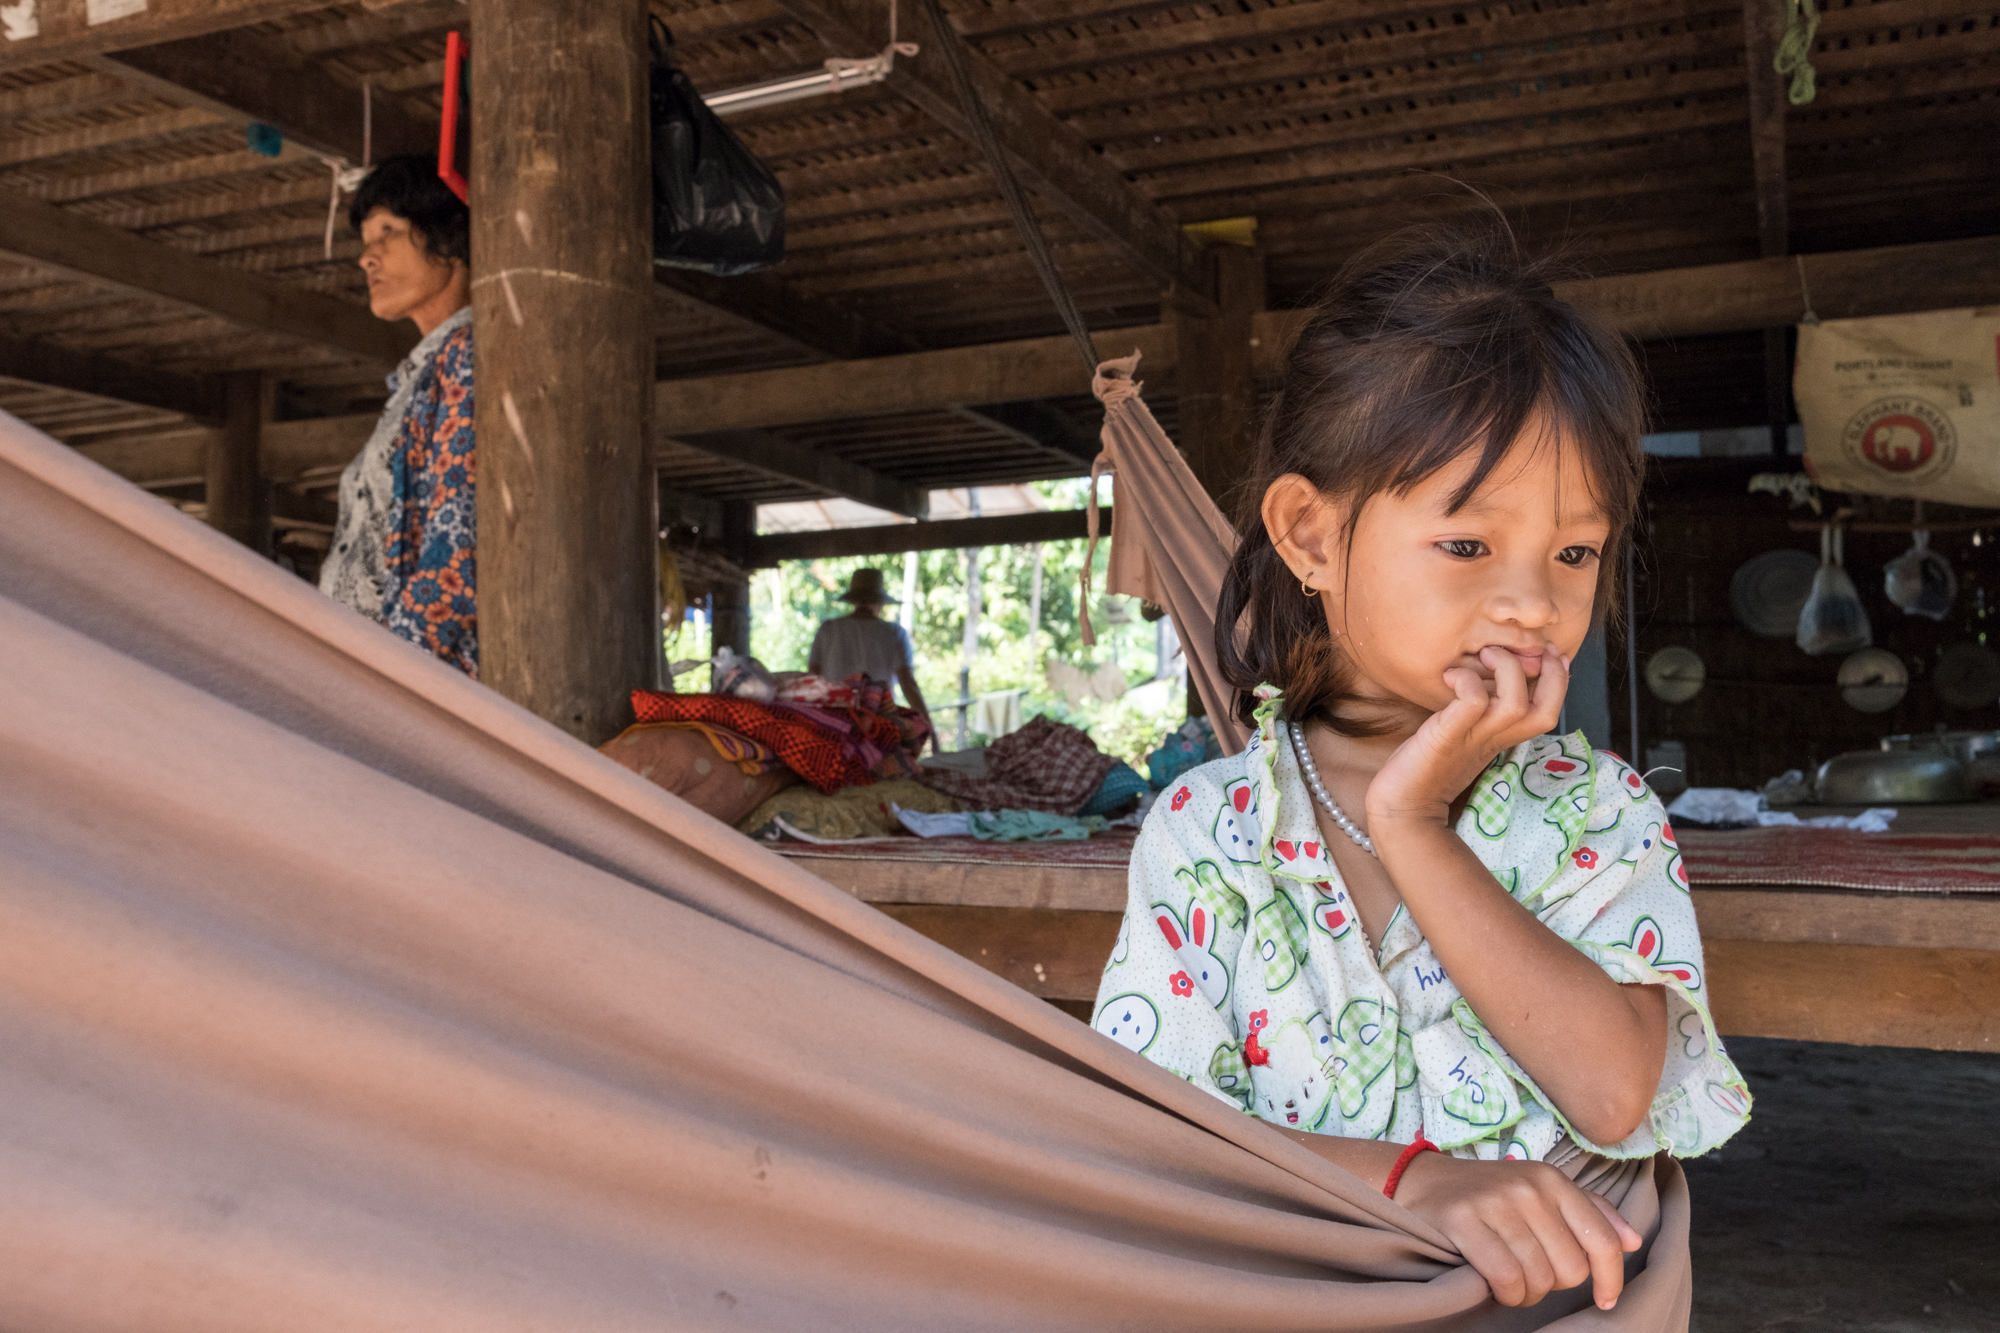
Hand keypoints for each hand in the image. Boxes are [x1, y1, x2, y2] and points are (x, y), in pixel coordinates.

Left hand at [1367, 646, 1568, 824]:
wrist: (1402, 804)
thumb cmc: (1427, 763)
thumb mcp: (1463, 731)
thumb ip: (1481, 710)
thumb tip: (1488, 677)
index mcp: (1502, 736)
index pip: (1549, 710)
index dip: (1559, 680)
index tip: (1550, 654)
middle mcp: (1495, 737)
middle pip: (1546, 711)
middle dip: (1551, 674)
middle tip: (1529, 647)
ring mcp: (1473, 738)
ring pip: (1515, 704)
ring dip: (1507, 669)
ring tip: (1487, 655)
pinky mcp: (1447, 736)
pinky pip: (1472, 703)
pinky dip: (1468, 682)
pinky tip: (1452, 675)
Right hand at [1396, 1153, 1642, 1310]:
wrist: (1423, 1181)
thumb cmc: (1490, 1193)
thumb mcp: (1542, 1191)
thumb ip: (1590, 1212)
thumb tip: (1633, 1241)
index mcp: (1553, 1180)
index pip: (1601, 1239)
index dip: (1610, 1278)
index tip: (1606, 1300)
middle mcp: (1529, 1188)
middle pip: (1570, 1268)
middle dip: (1554, 1285)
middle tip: (1533, 1275)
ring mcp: (1496, 1203)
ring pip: (1538, 1278)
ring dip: (1526, 1294)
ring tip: (1511, 1280)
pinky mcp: (1464, 1220)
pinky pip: (1506, 1278)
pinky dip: (1505, 1293)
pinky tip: (1495, 1285)